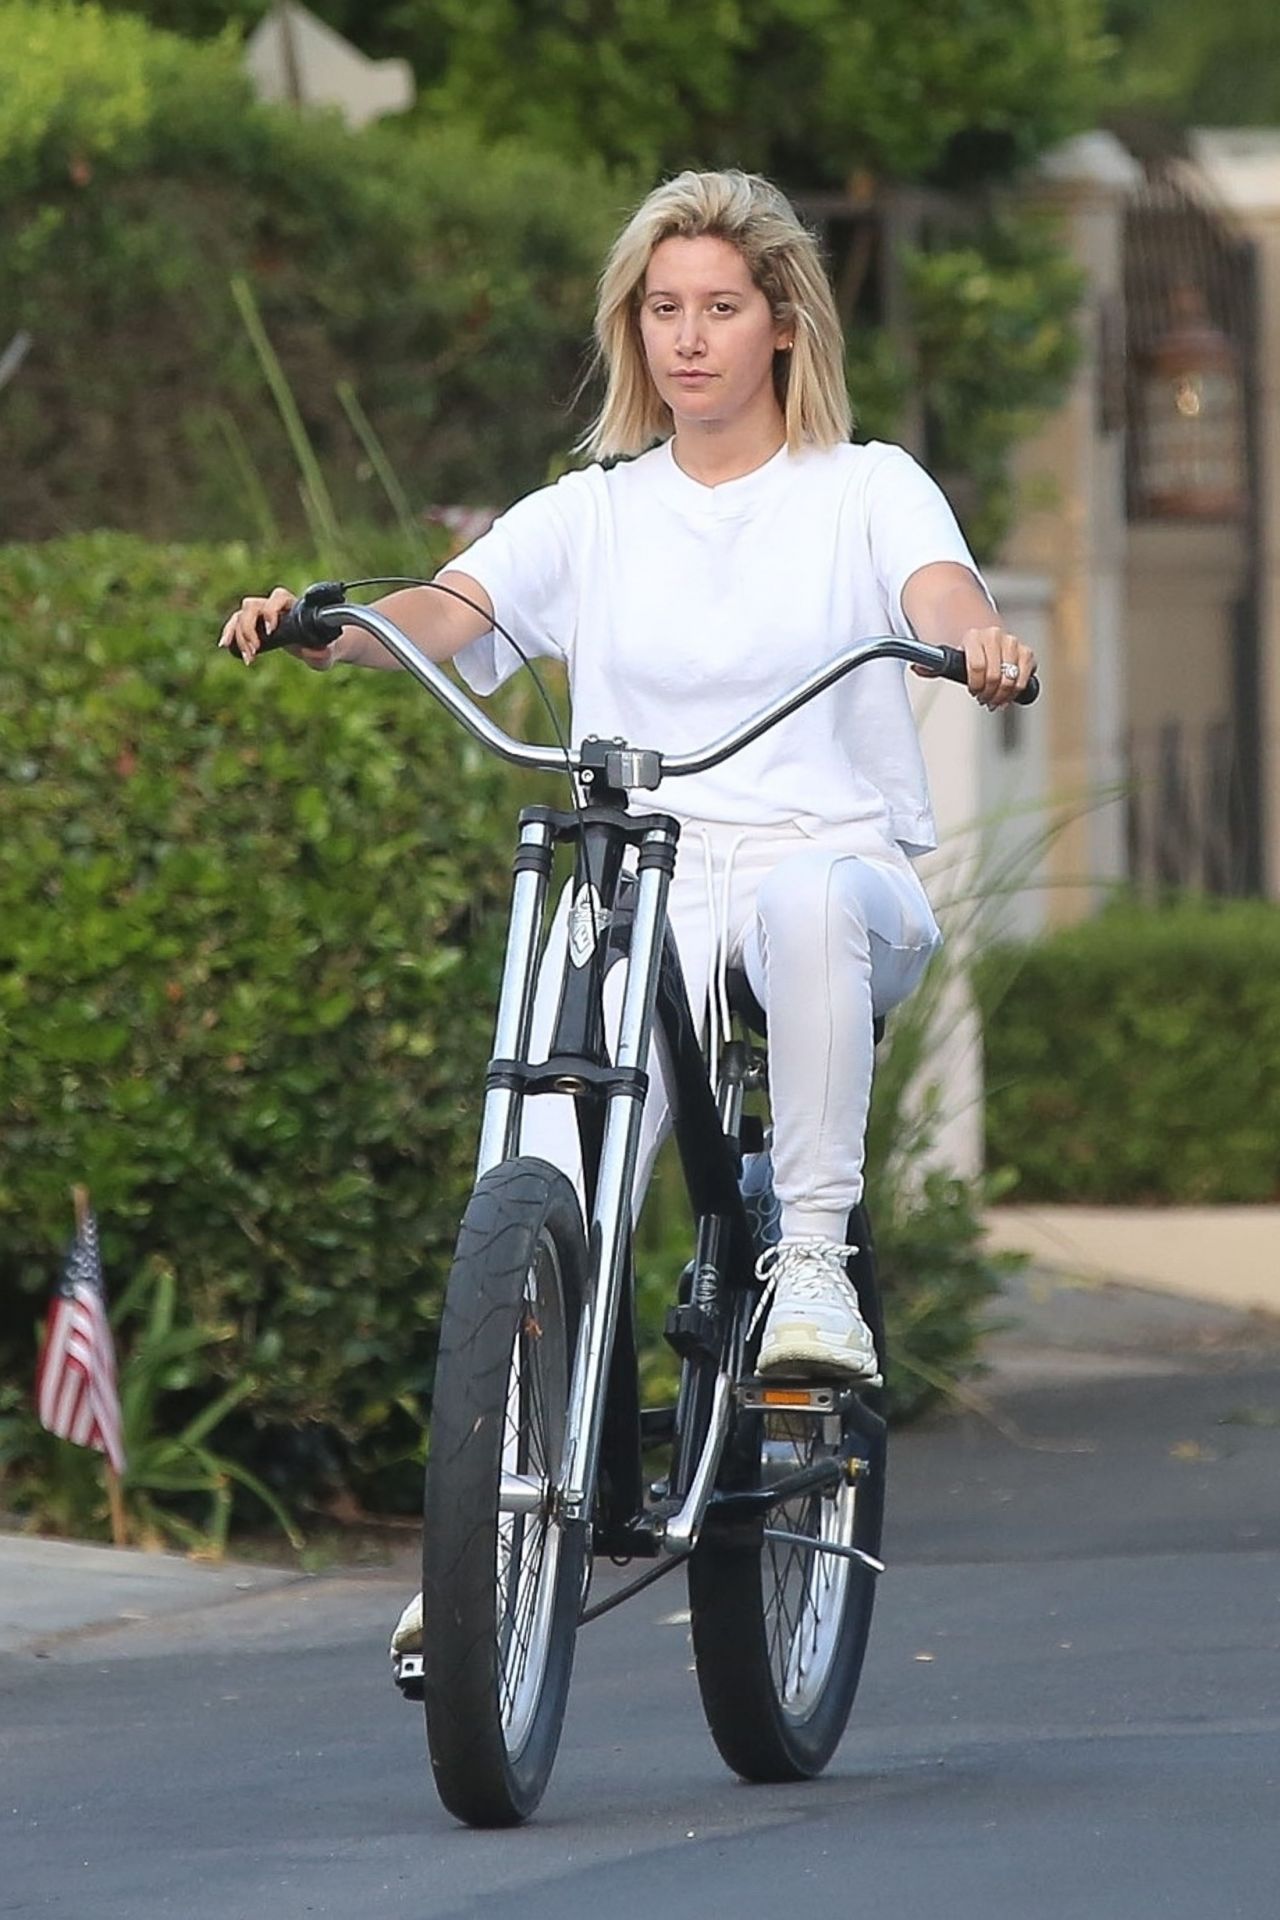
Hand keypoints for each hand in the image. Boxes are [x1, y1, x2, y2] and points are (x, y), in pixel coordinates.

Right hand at [217, 586, 337, 670]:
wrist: (318, 645)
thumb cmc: (323, 645)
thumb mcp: (327, 652)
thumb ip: (322, 653)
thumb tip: (315, 652)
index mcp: (293, 605)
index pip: (278, 597)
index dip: (271, 611)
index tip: (271, 631)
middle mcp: (274, 606)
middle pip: (252, 605)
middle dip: (249, 629)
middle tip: (255, 651)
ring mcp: (262, 614)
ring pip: (240, 615)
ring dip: (238, 635)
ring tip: (248, 657)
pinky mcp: (254, 624)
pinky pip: (235, 623)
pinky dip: (229, 634)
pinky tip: (226, 646)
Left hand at [914, 624, 1035, 708]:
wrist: (982, 635)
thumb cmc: (966, 652)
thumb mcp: (947, 658)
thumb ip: (932, 665)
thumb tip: (917, 667)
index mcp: (973, 636)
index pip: (977, 666)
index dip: (975, 684)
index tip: (973, 690)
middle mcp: (994, 636)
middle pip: (995, 675)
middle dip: (988, 693)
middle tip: (983, 699)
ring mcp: (1012, 643)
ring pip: (1011, 678)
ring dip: (1002, 695)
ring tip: (994, 700)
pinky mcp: (1026, 652)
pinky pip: (1025, 676)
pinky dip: (1017, 690)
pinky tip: (1008, 695)